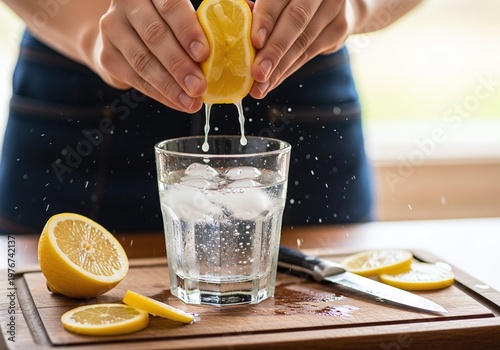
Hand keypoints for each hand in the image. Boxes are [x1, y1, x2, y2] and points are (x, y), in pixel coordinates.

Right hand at [92, 0, 208, 112]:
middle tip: (199, 86)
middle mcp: (128, 4)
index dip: (187, 30)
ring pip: (143, 60)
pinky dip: (161, 94)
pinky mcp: (107, 56)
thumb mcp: (179, 20)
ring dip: (170, 85)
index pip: (170, 6)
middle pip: (155, 35)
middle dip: (180, 65)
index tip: (203, 54)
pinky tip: (179, 102)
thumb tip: (224, 53)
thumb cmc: (165, 26)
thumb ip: (197, 30)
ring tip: (191, 101)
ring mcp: (113, 29)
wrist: (124, 38)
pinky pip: (136, 79)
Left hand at [249, 0, 355, 98]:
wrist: (335, 2)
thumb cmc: (293, 0)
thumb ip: (263, 9)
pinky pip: (309, 54)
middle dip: (274, 50)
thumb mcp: (278, 1)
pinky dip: (288, 70)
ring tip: (260, 86)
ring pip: (303, 42)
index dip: (266, 18)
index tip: (255, 41)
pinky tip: (273, 82)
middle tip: (257, 73)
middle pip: (296, 20)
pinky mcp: (339, 28)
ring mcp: (333, 8)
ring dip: (279, 68)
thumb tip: (240, 26)